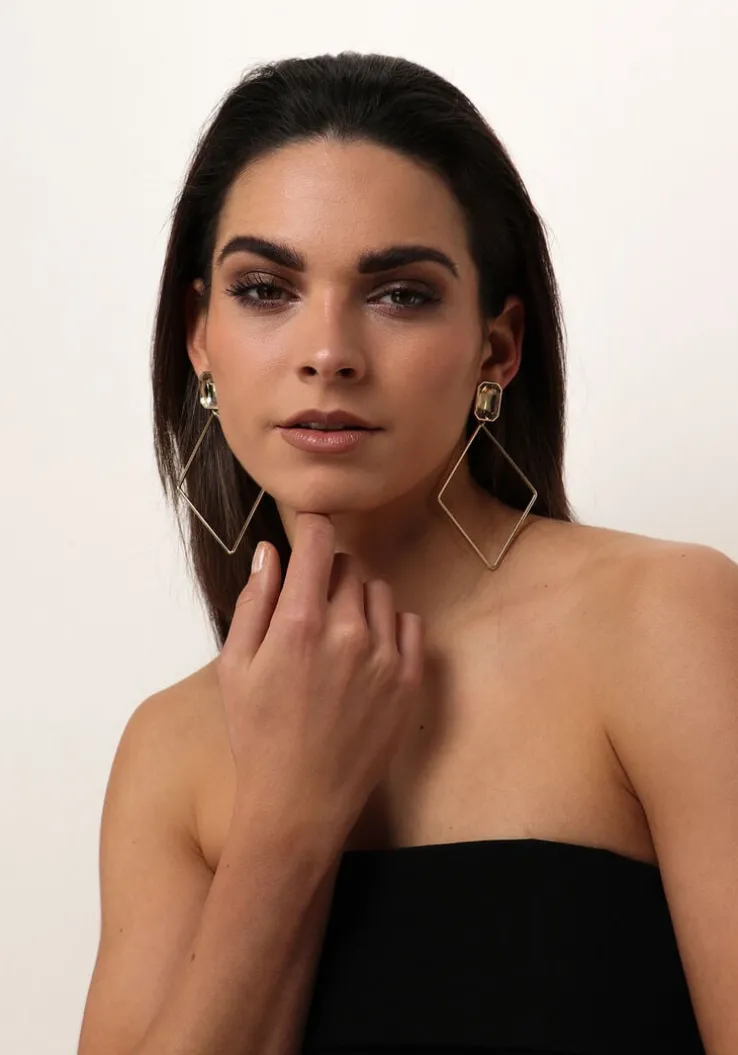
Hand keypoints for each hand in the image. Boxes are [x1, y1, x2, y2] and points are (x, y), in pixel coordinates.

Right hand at [216, 512, 424, 843]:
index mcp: (300, 624)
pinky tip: (365, 651)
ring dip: (358, 599)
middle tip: (310, 606)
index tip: (309, 528)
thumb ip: (254, 602)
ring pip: (379, 592)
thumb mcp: (236, 667)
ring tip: (336, 637)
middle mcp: (348, 633)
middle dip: (329, 573)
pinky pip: (409, 623)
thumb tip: (271, 552)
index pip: (318, 542)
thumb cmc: (259, 735)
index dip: (312, 527)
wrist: (301, 802)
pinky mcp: (409, 680)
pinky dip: (388, 625)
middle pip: (350, 565)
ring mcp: (385, 657)